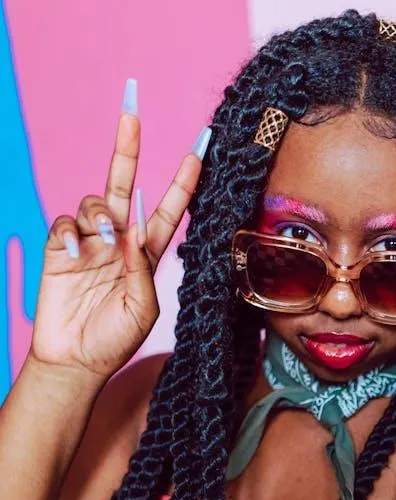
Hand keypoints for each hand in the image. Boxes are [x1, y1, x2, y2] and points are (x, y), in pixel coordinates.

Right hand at [30, 82, 207, 380]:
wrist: (75, 362)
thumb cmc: (114, 341)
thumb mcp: (141, 310)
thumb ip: (141, 270)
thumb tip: (133, 229)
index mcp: (146, 255)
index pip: (168, 211)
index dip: (182, 181)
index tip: (200, 149)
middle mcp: (119, 241)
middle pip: (125, 184)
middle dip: (128, 147)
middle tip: (131, 108)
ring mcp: (89, 242)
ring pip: (95, 201)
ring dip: (100, 212)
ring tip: (103, 238)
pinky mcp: (61, 249)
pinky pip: (65, 223)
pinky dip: (71, 232)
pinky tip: (76, 253)